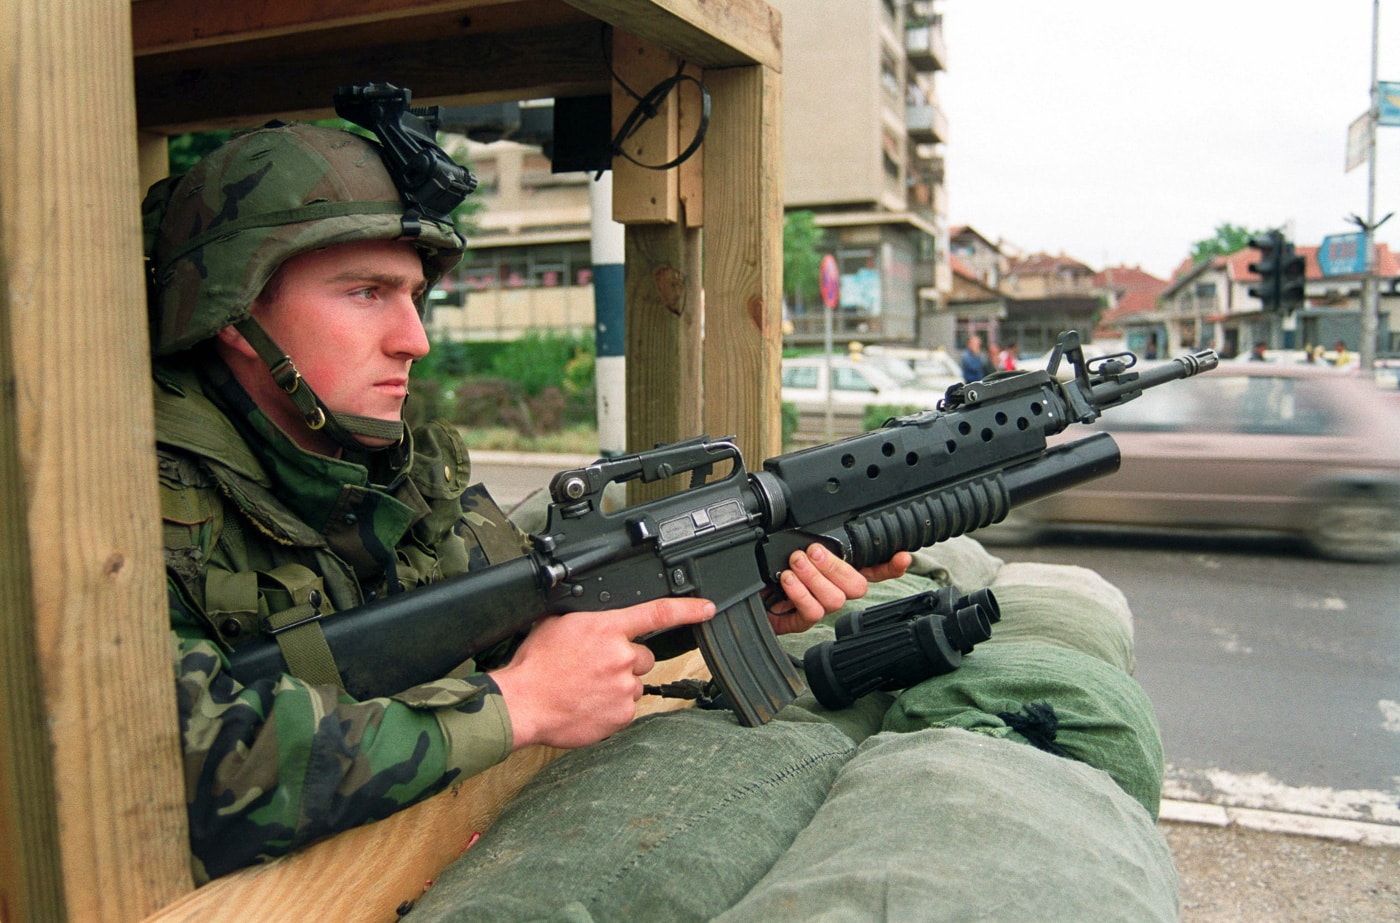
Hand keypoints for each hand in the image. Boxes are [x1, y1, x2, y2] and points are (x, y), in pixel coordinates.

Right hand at [491, 597, 714, 750]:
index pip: (658, 613)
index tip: (708, 608)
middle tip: (595, 667)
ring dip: (617, 686)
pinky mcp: (621, 715)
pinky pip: (625, 708)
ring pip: (633, 684)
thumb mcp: (557, 624)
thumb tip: (598, 618)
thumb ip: (589, 619)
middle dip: (625, 661)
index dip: (689, 609)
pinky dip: (611, 708)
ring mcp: (624, 688)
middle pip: (643, 656)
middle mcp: (621, 656)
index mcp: (607, 628)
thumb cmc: (535, 665)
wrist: (523, 703)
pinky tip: (588, 704)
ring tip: (586, 688)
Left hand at [767, 545, 912, 634]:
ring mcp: (819, 607)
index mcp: (834, 569)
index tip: (902, 557)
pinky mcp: (802, 622)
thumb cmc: (764, 568)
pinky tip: (787, 581)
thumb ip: (811, 542)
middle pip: (857, 586)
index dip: (890, 566)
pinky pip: (813, 612)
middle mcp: (832, 589)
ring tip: (794, 565)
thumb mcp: (788, 547)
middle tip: (812, 552)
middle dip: (835, 566)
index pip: (872, 569)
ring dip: (814, 578)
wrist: (739, 591)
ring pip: (836, 599)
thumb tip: (821, 537)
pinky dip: (799, 593)